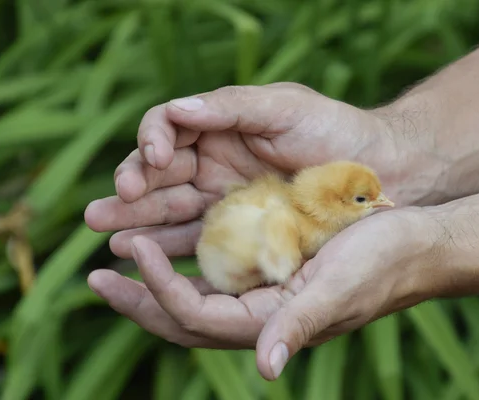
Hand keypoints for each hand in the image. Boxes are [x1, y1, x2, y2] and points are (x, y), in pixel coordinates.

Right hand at [84, 82, 396, 258]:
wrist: (379, 173)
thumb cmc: (334, 131)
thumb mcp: (284, 107)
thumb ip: (230, 106)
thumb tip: (175, 111)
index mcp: (219, 126)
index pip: (168, 131)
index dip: (151, 144)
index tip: (153, 159)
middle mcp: (213, 162)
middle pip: (157, 176)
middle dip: (127, 193)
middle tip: (99, 213)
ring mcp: (222, 199)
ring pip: (168, 211)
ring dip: (136, 225)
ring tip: (106, 238)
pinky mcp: (238, 231)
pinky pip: (195, 239)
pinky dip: (169, 247)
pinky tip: (142, 255)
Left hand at [87, 207, 435, 379]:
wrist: (413, 242)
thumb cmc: (383, 260)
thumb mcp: (339, 287)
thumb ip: (299, 324)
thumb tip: (267, 370)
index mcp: (272, 323)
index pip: (198, 316)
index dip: (159, 287)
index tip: (132, 250)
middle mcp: (262, 317)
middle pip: (184, 318)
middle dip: (138, 300)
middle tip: (96, 277)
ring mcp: (265, 298)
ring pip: (194, 298)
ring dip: (153, 283)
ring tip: (120, 261)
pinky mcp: (273, 275)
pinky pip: (217, 276)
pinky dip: (185, 265)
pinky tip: (171, 246)